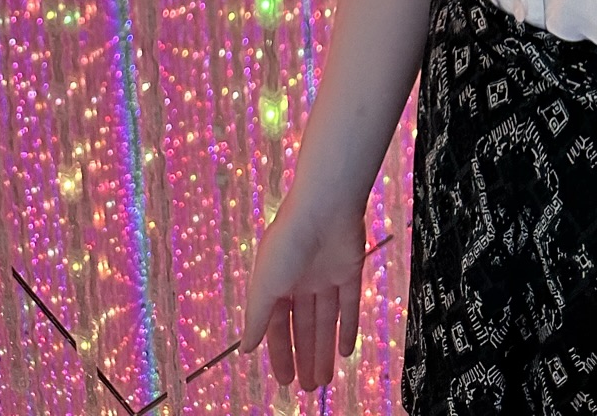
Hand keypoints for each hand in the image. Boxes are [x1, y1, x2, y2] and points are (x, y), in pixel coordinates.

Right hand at [241, 191, 369, 389]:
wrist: (325, 207)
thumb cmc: (288, 242)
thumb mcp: (265, 286)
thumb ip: (257, 320)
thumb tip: (246, 349)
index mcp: (277, 282)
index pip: (277, 326)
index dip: (281, 353)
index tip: (285, 380)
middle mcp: (301, 280)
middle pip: (304, 327)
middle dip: (305, 357)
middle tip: (307, 389)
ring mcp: (326, 275)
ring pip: (326, 321)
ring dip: (325, 350)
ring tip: (323, 381)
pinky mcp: (350, 270)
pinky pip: (349, 304)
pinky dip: (348, 328)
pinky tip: (345, 352)